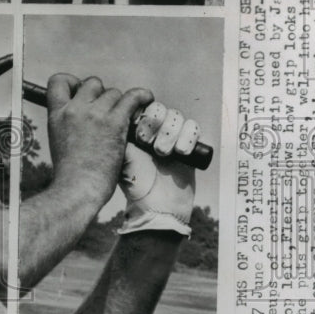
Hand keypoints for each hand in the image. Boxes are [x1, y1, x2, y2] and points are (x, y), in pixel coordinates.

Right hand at [45, 74, 153, 207]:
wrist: (78, 188)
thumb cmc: (70, 174)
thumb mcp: (58, 140)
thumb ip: (67, 123)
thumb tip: (80, 117)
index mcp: (56, 114)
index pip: (58, 80)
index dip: (73, 82)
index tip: (81, 92)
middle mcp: (74, 109)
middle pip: (92, 83)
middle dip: (101, 94)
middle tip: (107, 111)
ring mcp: (95, 114)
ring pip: (113, 93)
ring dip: (120, 103)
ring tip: (125, 116)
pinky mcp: (115, 122)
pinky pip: (132, 97)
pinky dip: (141, 96)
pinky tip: (146, 99)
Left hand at [119, 102, 198, 234]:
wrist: (157, 206)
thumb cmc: (135, 183)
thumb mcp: (122, 157)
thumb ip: (121, 135)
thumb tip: (121, 114)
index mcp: (135, 129)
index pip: (140, 106)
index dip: (140, 115)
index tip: (136, 133)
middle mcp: (155, 130)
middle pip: (159, 108)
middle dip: (154, 122)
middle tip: (147, 142)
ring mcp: (173, 136)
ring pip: (176, 116)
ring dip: (169, 132)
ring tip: (162, 152)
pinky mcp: (190, 145)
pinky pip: (194, 127)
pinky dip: (188, 137)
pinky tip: (180, 153)